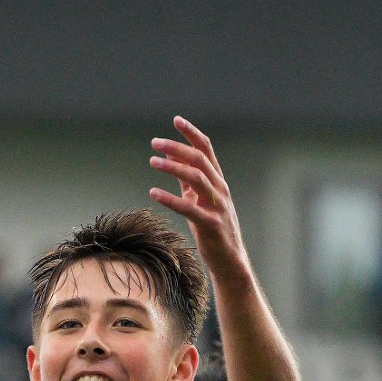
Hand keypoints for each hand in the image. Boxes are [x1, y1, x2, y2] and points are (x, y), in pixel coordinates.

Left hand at [149, 116, 249, 277]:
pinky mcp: (211, 225)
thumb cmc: (211, 228)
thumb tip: (171, 153)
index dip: (192, 133)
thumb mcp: (198, 199)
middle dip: (177, 148)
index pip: (207, 150)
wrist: (229, 260)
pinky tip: (153, 193)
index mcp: (218, 182)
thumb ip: (186, 178)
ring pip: (197, 179)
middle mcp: (220, 190)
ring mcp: (218, 207)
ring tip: (152, 162)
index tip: (176, 120)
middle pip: (200, 160)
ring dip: (173, 167)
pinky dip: (170, 199)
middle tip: (154, 143)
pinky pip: (189, 208)